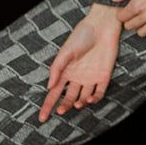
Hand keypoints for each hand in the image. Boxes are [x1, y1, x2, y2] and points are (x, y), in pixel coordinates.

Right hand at [39, 5, 120, 121]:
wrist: (101, 26)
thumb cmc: (81, 36)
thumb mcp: (65, 51)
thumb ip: (57, 69)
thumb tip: (49, 87)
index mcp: (65, 72)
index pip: (54, 93)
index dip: (48, 106)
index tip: (42, 118)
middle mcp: (77, 78)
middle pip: (68, 97)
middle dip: (64, 106)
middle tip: (61, 110)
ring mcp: (90, 78)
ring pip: (83, 98)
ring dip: (79, 103)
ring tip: (77, 104)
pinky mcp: (104, 77)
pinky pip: (99, 93)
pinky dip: (94, 99)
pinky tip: (89, 99)